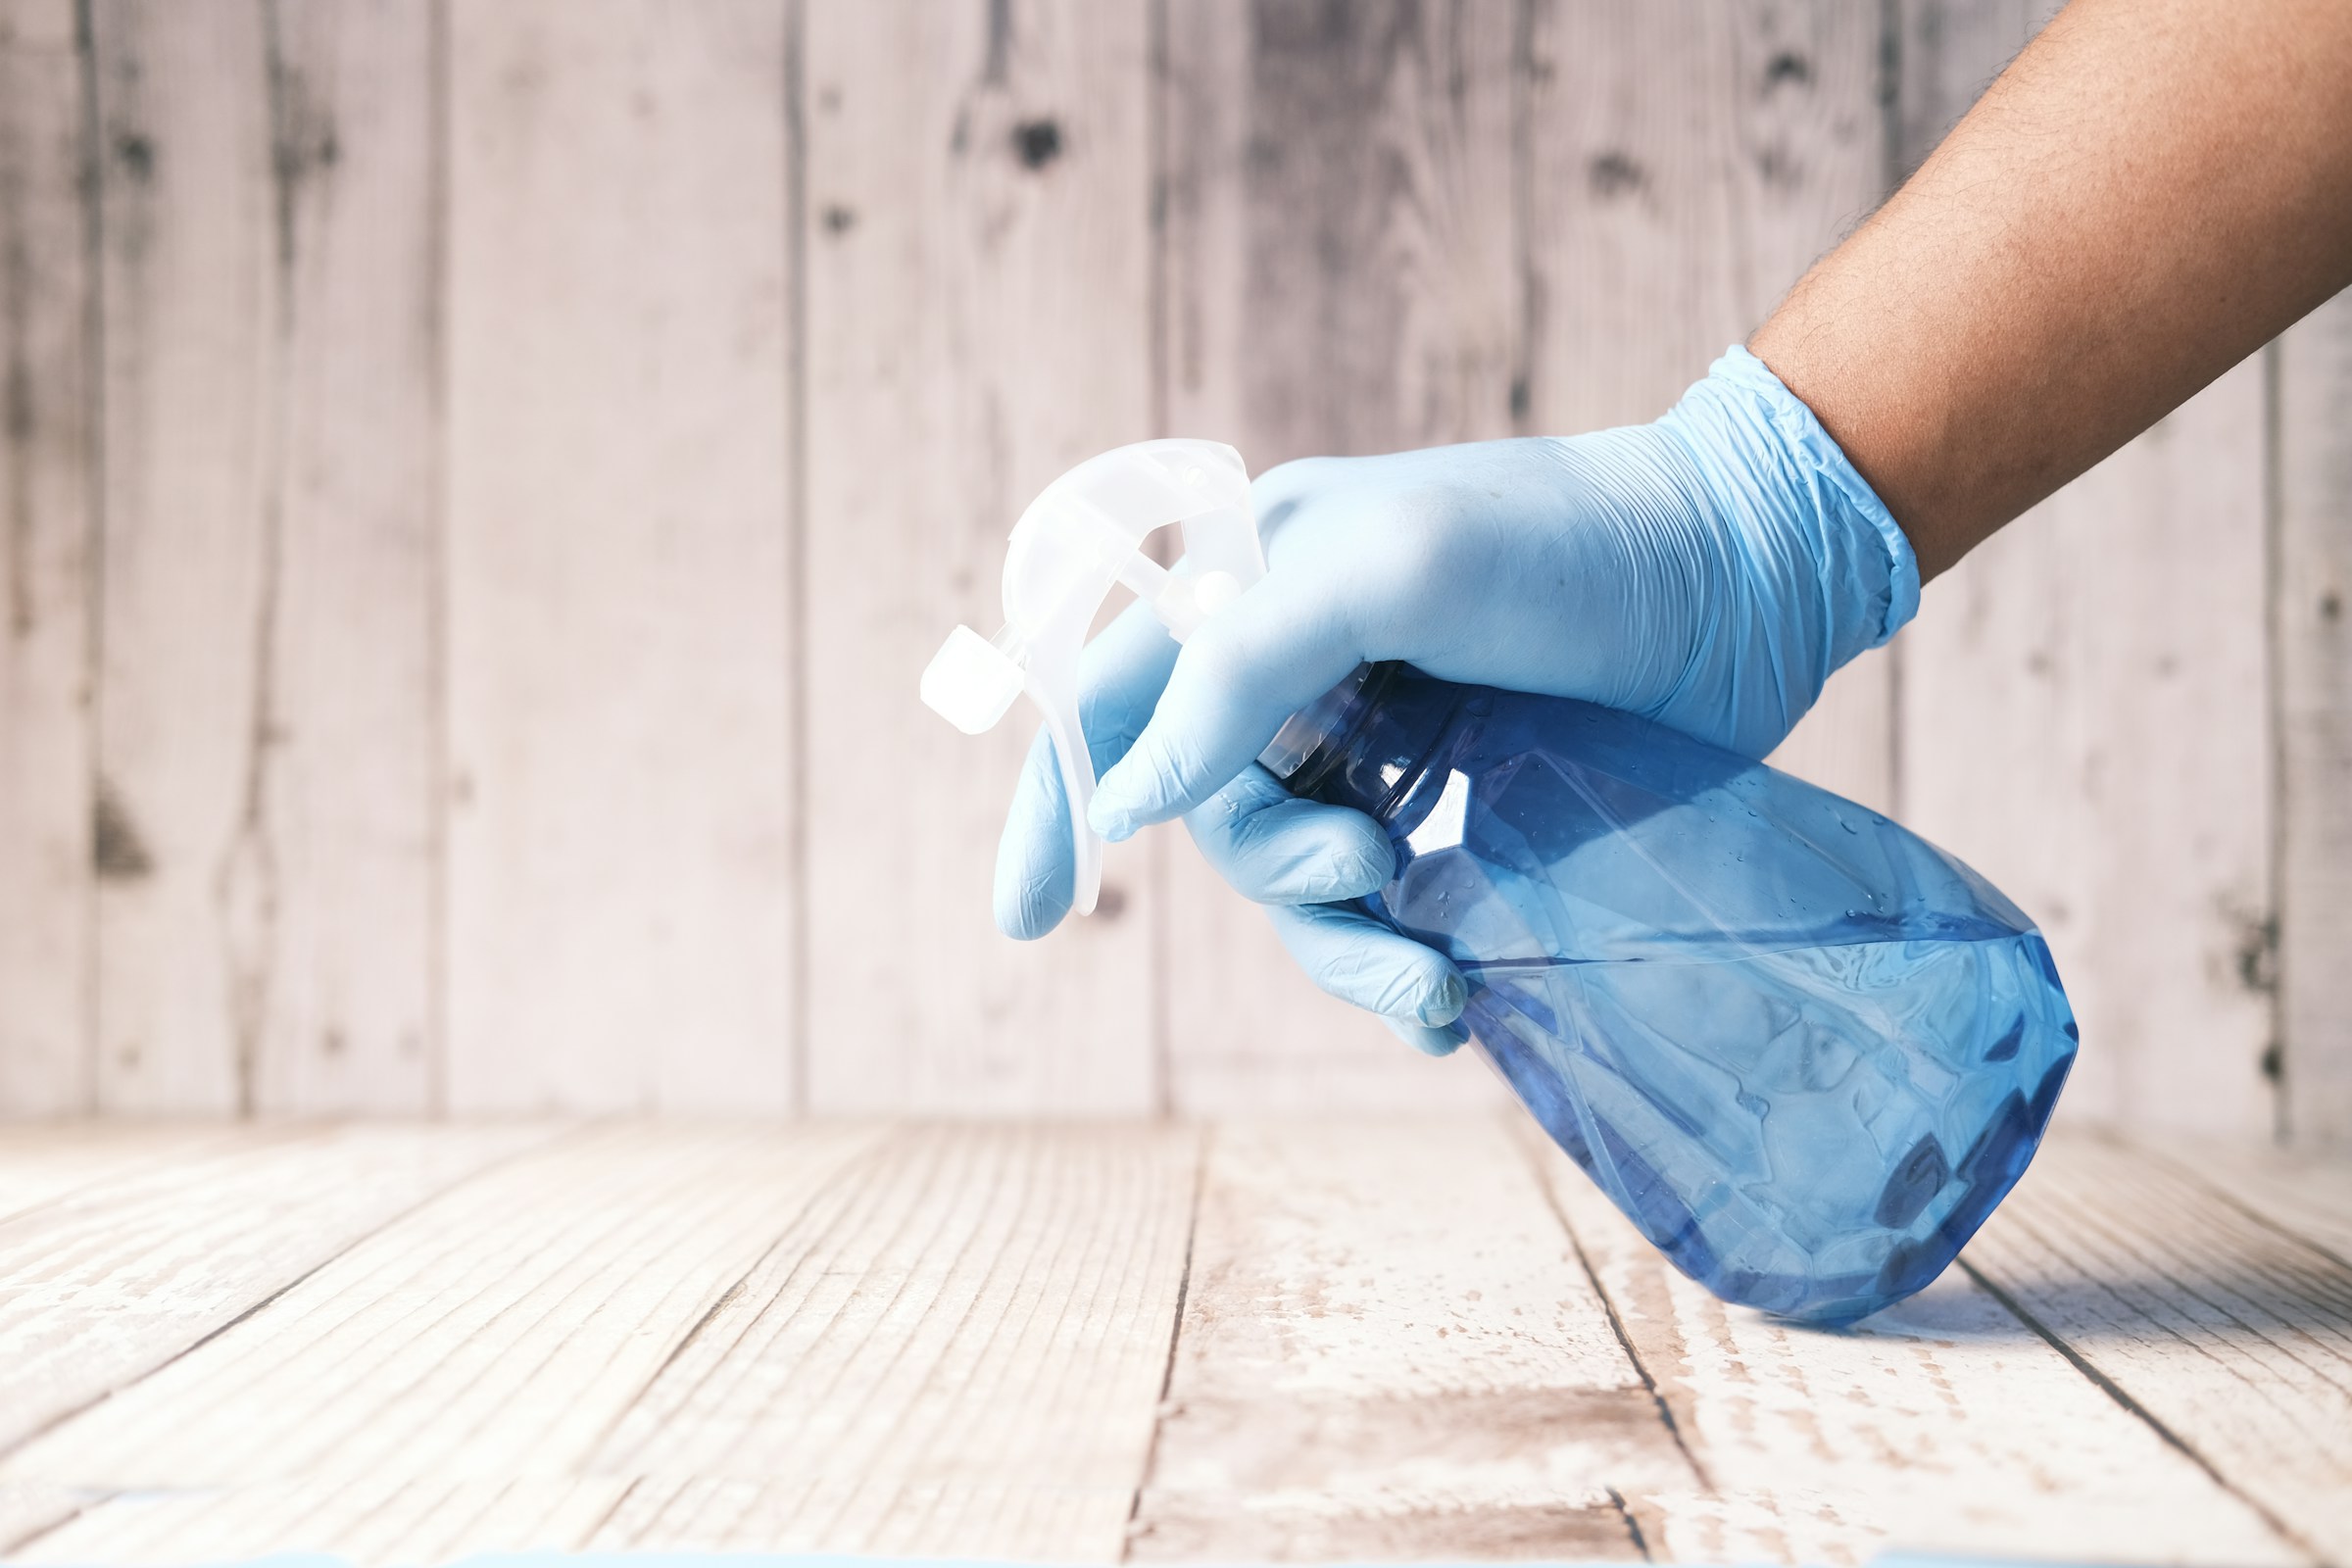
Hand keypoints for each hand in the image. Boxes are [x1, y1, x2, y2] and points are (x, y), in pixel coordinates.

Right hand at [994, 348, 1918, 1055]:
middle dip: (1280, 871)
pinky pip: (1385, 911)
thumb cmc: (1564, 547)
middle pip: (1213, 814)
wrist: (1748, 577)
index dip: (1057, 806)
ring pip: (1299, 883)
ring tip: (1434, 984)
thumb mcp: (1383, 570)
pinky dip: (1401, 966)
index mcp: (1249, 581)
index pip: (1109, 699)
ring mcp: (1380, 739)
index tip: (1028, 921)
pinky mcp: (1459, 804)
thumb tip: (1122, 806)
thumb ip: (1232, 669)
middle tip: (1373, 869)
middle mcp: (1297, 664)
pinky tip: (1454, 1002)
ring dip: (1348, 947)